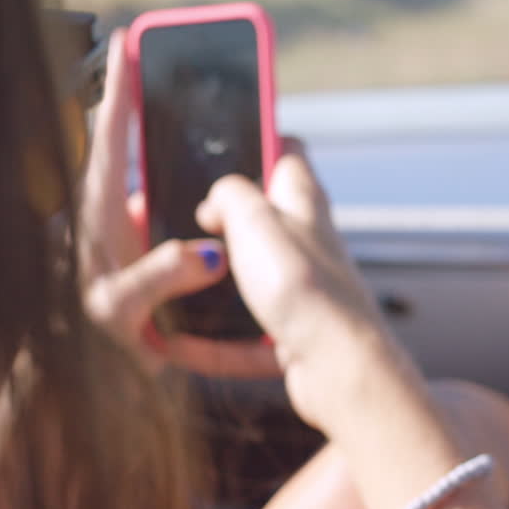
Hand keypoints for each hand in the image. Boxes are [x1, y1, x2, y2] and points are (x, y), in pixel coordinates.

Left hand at [75, 28, 280, 376]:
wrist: (86, 374)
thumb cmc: (89, 341)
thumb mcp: (121, 310)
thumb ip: (159, 279)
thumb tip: (208, 252)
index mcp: (99, 212)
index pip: (109, 135)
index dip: (120, 85)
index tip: (128, 39)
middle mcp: (112, 209)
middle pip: (132, 138)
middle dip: (148, 94)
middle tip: (171, 54)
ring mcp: (129, 224)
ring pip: (156, 168)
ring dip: (176, 139)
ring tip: (210, 109)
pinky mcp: (147, 241)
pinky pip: (173, 199)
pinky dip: (193, 183)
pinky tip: (223, 183)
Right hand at [195, 141, 401, 427]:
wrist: (336, 366)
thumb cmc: (305, 287)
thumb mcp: (255, 218)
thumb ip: (230, 195)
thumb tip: (217, 198)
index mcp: (305, 202)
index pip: (289, 155)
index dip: (262, 142)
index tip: (229, 143)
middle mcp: (308, 244)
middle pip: (265, 221)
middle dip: (225, 223)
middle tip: (182, 224)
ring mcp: (302, 292)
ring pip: (250, 282)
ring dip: (212, 288)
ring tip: (171, 285)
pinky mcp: (293, 337)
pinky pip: (243, 339)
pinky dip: (211, 343)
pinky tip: (177, 345)